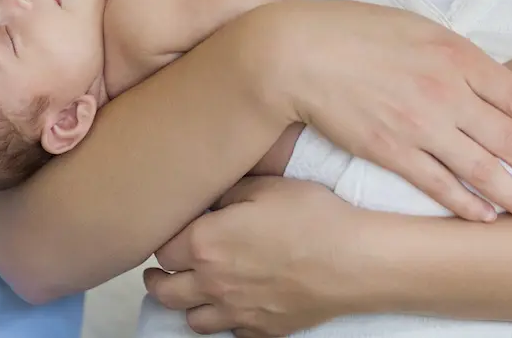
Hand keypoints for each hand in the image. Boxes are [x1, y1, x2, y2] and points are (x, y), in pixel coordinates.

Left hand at [146, 177, 361, 336]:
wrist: (353, 261)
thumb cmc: (312, 218)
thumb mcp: (265, 187)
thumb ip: (227, 194)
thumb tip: (210, 202)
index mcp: (204, 244)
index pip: (161, 249)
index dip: (164, 241)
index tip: (171, 235)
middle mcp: (212, 283)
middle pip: (163, 291)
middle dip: (158, 280)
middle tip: (160, 272)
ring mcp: (235, 311)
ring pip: (191, 319)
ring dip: (187, 305)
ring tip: (194, 293)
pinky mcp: (261, 330)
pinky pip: (230, 333)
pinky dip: (226, 322)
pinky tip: (234, 308)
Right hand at [239, 1, 511, 220]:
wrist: (299, 52)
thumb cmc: (356, 32)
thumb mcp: (420, 29)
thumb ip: (459, 58)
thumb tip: (491, 82)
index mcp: (458, 56)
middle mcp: (446, 92)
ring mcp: (418, 124)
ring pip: (481, 168)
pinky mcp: (389, 150)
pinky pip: (437, 183)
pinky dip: (465, 203)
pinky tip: (485, 217)